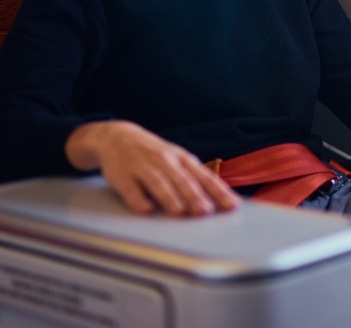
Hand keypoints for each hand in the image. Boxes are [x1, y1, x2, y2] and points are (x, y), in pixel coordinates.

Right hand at [65, 120, 240, 216]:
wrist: (118, 137)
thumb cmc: (155, 154)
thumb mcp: (177, 160)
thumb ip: (195, 178)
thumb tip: (218, 200)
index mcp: (182, 159)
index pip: (204, 176)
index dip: (218, 191)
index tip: (232, 206)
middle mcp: (165, 161)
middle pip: (183, 180)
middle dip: (195, 196)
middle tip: (206, 212)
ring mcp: (143, 167)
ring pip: (159, 183)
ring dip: (170, 197)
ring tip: (180, 212)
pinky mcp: (123, 177)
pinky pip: (132, 190)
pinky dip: (139, 200)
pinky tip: (146, 210)